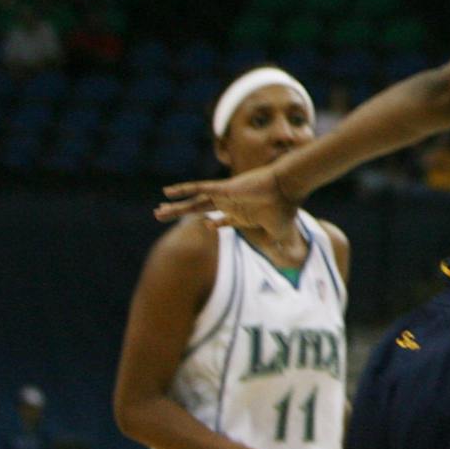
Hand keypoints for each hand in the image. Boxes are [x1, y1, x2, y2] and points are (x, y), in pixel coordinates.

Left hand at [157, 164, 294, 233]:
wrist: (285, 188)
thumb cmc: (284, 210)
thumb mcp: (279, 232)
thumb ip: (279, 243)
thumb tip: (291, 260)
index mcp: (242, 215)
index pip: (224, 220)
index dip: (216, 224)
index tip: (208, 224)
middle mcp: (230, 205)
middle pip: (200, 211)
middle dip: (183, 215)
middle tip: (167, 217)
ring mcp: (224, 197)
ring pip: (194, 203)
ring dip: (176, 208)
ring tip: (157, 211)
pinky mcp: (222, 189)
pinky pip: (198, 188)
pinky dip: (182, 190)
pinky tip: (167, 191)